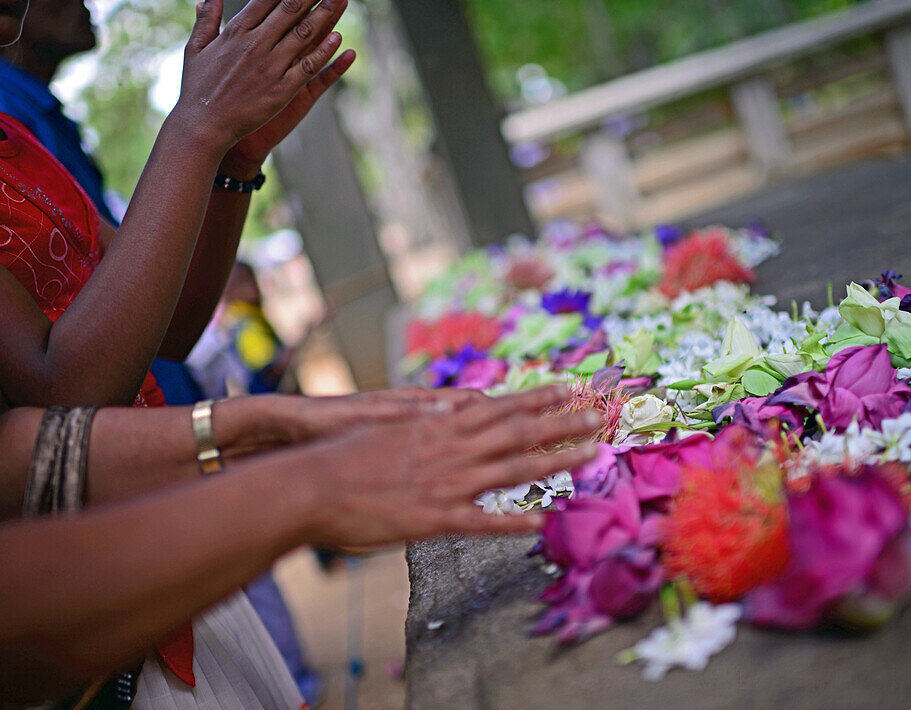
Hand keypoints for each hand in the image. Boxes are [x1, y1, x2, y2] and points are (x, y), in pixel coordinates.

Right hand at [175, 0, 351, 157]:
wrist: (202, 126)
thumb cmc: (197, 88)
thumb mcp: (196, 48)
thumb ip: (208, 18)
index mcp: (236, 31)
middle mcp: (255, 44)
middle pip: (291, 8)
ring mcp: (270, 67)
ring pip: (304, 33)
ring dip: (326, 12)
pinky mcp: (281, 91)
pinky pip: (307, 67)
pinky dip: (323, 51)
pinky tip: (338, 38)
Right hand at [290, 386, 603, 545]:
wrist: (311, 484)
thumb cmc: (343, 453)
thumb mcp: (389, 423)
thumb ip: (428, 418)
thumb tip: (457, 407)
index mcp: (439, 425)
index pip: (499, 407)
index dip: (537, 399)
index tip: (569, 388)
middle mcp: (451, 449)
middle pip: (517, 432)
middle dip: (561, 423)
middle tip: (600, 415)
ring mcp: (446, 484)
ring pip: (512, 470)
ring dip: (555, 461)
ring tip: (592, 455)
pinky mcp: (433, 519)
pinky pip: (482, 521)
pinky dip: (513, 521)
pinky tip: (542, 519)